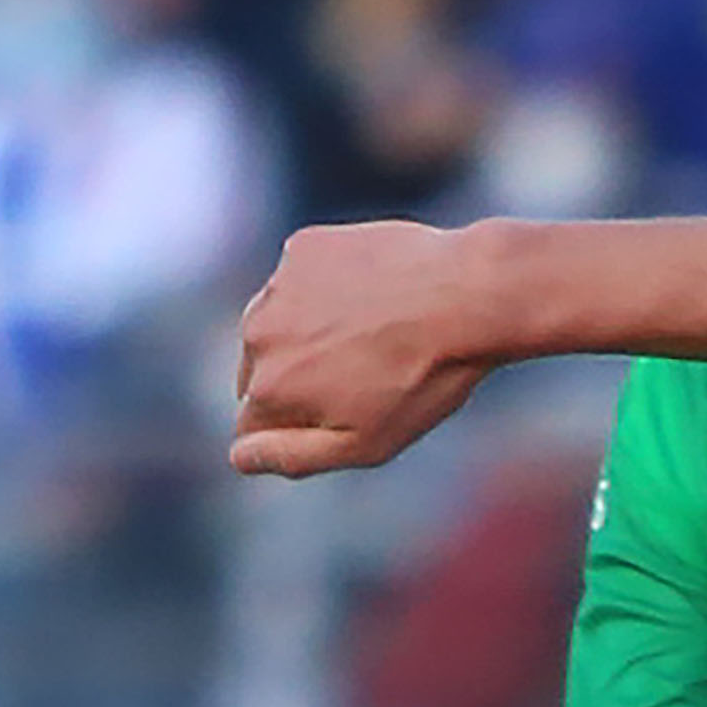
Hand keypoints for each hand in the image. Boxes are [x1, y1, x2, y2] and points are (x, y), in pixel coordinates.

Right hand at [234, 218, 502, 478]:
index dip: (298, 427)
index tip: (347, 413)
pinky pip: (300, 280)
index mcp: (269, 391)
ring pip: (276, 324)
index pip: (252, 426)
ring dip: (307, 333)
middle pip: (258, 374)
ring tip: (372, 335)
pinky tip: (374, 296)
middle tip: (365, 374)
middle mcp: (258, 335)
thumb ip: (293, 457)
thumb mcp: (365, 443)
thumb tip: (238, 458)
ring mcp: (279, 286)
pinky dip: (326, 290)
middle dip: (297, 381)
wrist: (468, 296)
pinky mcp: (303, 248)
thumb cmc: (423, 380)